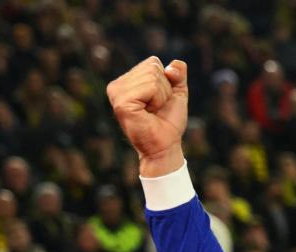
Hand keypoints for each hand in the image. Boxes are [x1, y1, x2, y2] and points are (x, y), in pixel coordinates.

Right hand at [106, 56, 187, 175]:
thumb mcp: (177, 93)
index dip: (166, 82)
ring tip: (152, 111)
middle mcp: (117, 85)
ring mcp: (116, 93)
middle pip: (153, 67)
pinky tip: (148, 112)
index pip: (153, 62)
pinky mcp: (122, 102)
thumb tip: (175, 64)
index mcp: (127, 81)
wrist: (165, 145)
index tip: (160, 101)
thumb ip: (178, 74)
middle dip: (165, 89)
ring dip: (162, 96)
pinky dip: (158, 100)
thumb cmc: (169, 121)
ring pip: (153, 76)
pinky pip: (151, 87)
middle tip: (157, 107)